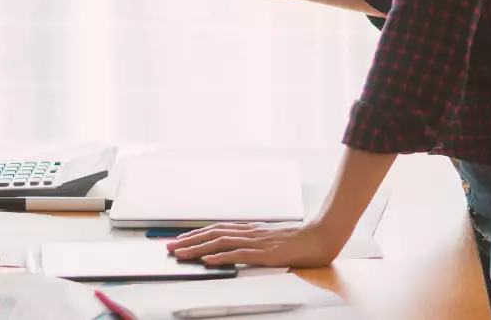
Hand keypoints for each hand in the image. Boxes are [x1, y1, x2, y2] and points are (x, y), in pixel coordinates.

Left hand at [167, 222, 343, 268]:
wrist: (321, 236)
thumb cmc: (300, 241)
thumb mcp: (273, 240)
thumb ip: (256, 243)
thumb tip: (240, 248)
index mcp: (251, 230)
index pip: (217, 229)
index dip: (197, 234)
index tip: (180, 239)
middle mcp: (249, 232)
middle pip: (213, 233)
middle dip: (189, 240)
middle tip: (169, 247)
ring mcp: (256, 242)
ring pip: (220, 242)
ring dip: (197, 248)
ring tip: (181, 254)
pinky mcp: (264, 253)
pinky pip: (239, 254)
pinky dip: (221, 256)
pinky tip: (208, 260)